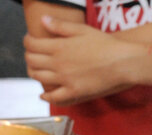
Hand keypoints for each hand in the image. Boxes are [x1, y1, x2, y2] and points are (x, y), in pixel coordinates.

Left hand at [24, 15, 142, 104]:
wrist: (123, 62)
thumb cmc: (106, 44)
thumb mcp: (83, 30)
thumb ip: (60, 26)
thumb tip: (43, 20)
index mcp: (59, 46)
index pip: (32, 44)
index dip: (27, 41)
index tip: (30, 40)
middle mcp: (58, 63)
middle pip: (32, 61)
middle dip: (28, 56)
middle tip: (32, 54)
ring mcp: (65, 79)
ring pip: (39, 77)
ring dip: (33, 72)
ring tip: (37, 69)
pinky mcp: (74, 92)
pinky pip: (54, 97)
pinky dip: (46, 96)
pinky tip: (43, 94)